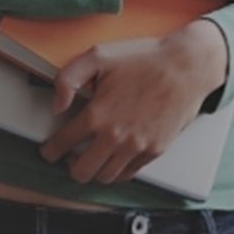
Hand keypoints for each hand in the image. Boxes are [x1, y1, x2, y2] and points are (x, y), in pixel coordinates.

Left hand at [39, 21, 227, 184]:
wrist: (186, 66)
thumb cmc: (144, 59)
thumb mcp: (97, 56)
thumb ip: (67, 79)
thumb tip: (56, 106)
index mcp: (98, 114)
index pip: (63, 144)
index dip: (50, 150)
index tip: (48, 152)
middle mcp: (116, 136)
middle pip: (82, 171)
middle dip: (69, 166)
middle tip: (68, 157)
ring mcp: (137, 146)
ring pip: (105, 177)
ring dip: (93, 171)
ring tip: (89, 159)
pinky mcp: (155, 150)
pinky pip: (129, 174)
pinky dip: (116, 171)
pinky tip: (112, 159)